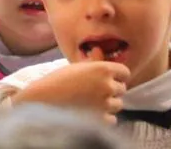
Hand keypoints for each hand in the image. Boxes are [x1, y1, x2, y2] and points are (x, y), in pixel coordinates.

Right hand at [9, 56, 129, 124]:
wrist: (45, 100)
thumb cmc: (58, 80)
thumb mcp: (77, 66)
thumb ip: (93, 60)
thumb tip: (100, 50)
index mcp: (103, 69)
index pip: (125, 72)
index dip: (118, 75)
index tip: (111, 78)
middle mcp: (107, 85)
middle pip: (122, 89)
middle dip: (112, 89)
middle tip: (98, 90)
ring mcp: (105, 103)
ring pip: (118, 104)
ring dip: (109, 104)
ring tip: (95, 102)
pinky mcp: (101, 119)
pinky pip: (112, 119)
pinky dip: (105, 117)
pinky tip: (94, 113)